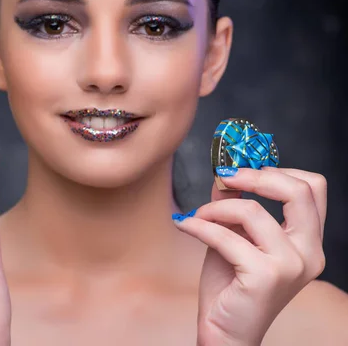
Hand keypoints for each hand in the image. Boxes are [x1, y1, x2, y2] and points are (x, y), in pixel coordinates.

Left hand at [173, 167, 326, 345]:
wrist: (226, 330)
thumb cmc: (232, 285)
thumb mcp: (235, 236)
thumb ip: (235, 204)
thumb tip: (224, 172)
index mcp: (309, 241)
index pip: (313, 188)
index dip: (278, 169)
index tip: (243, 169)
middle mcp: (309, 253)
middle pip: (298, 191)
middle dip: (254, 175)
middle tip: (222, 176)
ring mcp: (291, 266)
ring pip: (253, 211)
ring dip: (215, 207)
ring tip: (197, 216)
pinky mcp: (265, 277)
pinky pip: (226, 236)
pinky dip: (200, 226)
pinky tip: (185, 225)